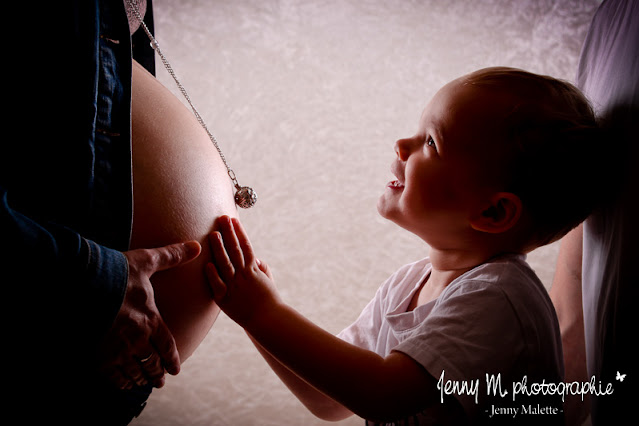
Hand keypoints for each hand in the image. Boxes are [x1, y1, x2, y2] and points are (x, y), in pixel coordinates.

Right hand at [100, 240, 200, 389]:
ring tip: (141, 382)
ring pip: (134, 372)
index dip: (172, 360)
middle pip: (152, 364)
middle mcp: (137, 339)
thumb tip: (196, 246)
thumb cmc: (116, 271)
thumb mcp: (146, 261)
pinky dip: (119, 381)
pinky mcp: (97, 355)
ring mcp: (116, 350)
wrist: (81, 281)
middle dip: (156, 373)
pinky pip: (112, 376)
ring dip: (139, 378)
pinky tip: (120, 383)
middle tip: (159, 380)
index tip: (175, 369)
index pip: (167, 347)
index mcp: (151, 320)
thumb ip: (172, 257)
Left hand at [206, 216, 279, 325]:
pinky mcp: (225, 300)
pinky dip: (213, 274)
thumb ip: (261, 268)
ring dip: (219, 248)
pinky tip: (207, 264)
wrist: (268, 320)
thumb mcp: (267, 281)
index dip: (239, 232)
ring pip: (225, 264)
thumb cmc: (269, 301)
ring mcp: (234, 287)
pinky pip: (218, 285)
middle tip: (222, 218)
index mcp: (253, 270)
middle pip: (234, 250)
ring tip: (213, 234)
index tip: (234, 219)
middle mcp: (243, 275)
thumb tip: (256, 259)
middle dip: (228, 233)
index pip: (245, 246)